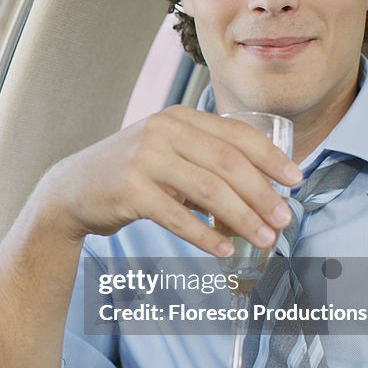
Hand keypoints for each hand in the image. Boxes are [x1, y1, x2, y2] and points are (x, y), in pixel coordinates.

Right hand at [37, 106, 300, 255]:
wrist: (73, 189)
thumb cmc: (130, 173)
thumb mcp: (167, 153)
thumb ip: (204, 161)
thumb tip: (260, 194)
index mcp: (178, 118)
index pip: (235, 133)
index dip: (270, 157)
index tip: (295, 180)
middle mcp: (162, 131)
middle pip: (227, 162)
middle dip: (262, 193)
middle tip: (284, 218)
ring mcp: (143, 159)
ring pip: (207, 190)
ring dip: (242, 218)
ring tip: (263, 239)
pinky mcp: (129, 190)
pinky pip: (177, 217)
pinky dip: (204, 235)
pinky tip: (223, 250)